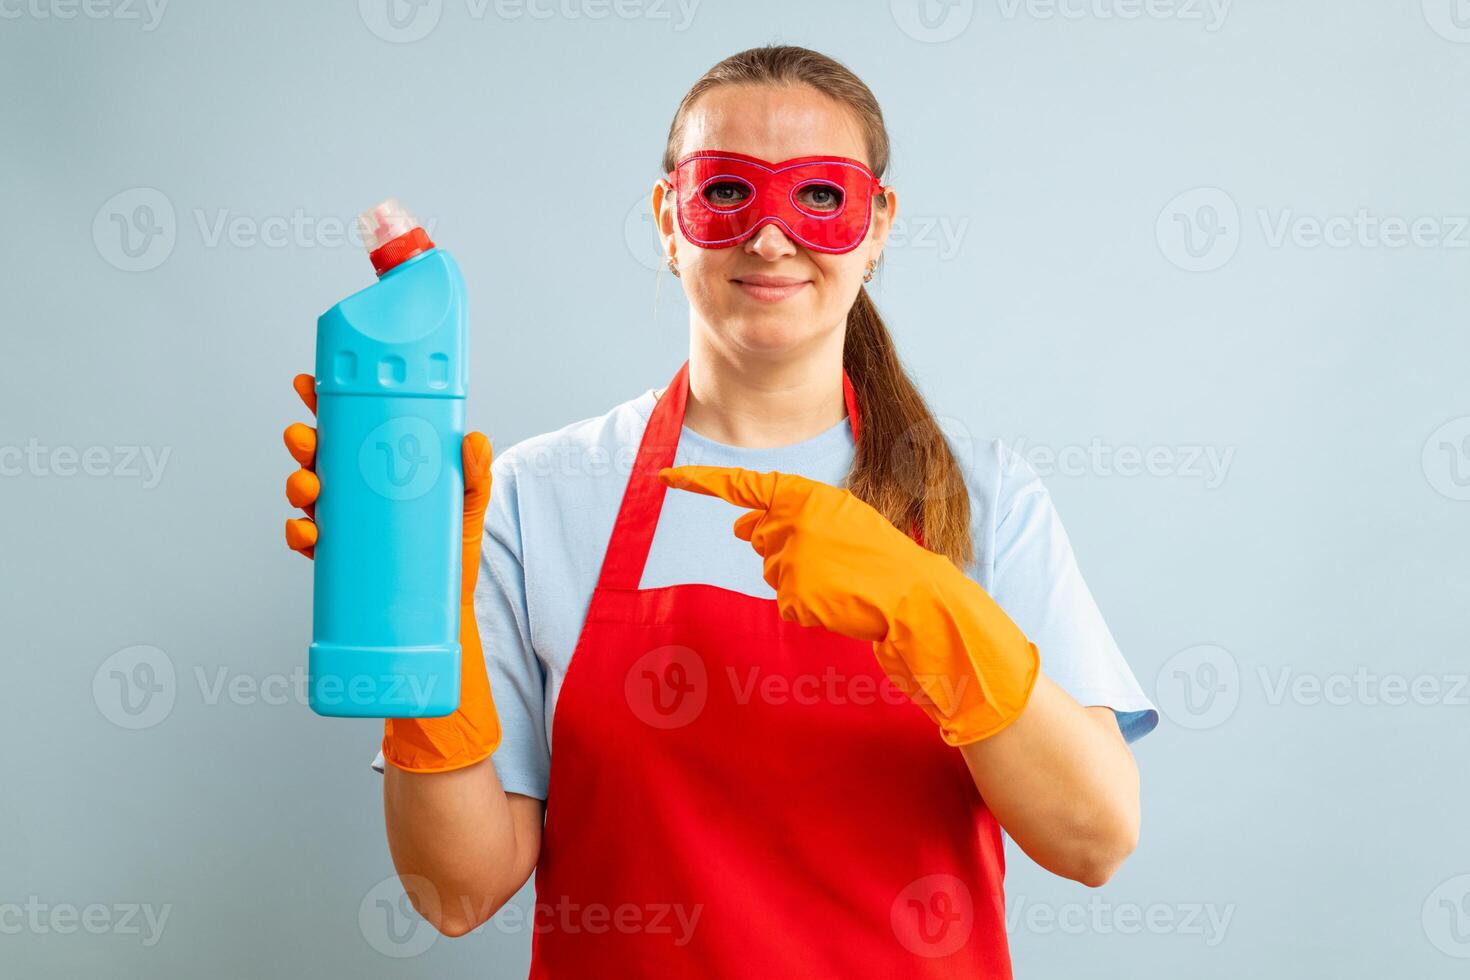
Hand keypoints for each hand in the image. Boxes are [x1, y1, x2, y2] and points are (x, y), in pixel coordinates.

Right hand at [283, 373, 490, 604]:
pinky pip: (307, 541)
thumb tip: (475, 440)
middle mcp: (354, 486)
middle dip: (302, 442)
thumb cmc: (453, 541)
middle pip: (316, 455)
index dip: (322, 404)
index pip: (345, 426)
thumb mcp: (470, 500)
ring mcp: (342, 519)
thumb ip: (475, 471)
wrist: (448, 596)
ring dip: (297, 485)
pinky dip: (300, 535)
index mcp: (377, 462)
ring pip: (305, 494)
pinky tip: (308, 532)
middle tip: (305, 439)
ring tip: (309, 488)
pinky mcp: (338, 553)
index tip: (307, 386)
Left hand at [659, 465, 1039, 744]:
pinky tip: (834, 600)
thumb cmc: (876, 553)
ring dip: (794, 575)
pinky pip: (783, 600)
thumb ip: (787, 513)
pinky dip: (804, 604)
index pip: (742, 485)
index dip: (700, 482)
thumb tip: (738, 527)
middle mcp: (791, 522)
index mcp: (804, 494)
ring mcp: (790, 561)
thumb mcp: (838, 516)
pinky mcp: (793, 597)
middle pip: (754, 535)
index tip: (664, 478)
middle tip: (823, 556)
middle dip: (776, 545)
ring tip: (837, 578)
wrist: (910, 595)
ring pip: (768, 569)